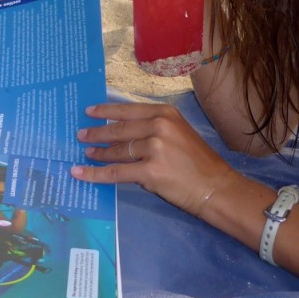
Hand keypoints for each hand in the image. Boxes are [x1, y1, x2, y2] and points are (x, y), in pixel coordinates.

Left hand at [71, 101, 235, 218]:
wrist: (216, 187)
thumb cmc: (198, 163)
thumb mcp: (178, 134)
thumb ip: (153, 129)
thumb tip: (121, 134)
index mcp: (165, 113)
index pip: (128, 110)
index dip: (106, 111)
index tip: (90, 111)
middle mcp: (159, 126)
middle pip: (119, 129)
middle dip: (97, 133)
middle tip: (81, 135)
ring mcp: (154, 148)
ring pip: (117, 151)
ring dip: (98, 153)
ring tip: (87, 154)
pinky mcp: (150, 171)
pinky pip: (116, 172)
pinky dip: (96, 173)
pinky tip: (81, 173)